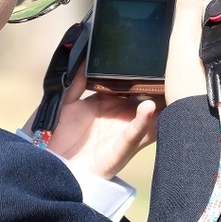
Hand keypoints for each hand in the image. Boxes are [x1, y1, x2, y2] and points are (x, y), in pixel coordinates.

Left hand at [26, 68, 161, 179]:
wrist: (50, 165)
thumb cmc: (56, 135)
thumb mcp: (65, 103)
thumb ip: (75, 82)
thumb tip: (82, 57)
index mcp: (105, 104)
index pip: (127, 85)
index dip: (138, 73)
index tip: (150, 56)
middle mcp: (118, 117)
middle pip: (143, 99)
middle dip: (157, 87)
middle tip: (170, 68)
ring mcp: (121, 133)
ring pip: (148, 117)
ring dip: (159, 104)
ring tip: (169, 87)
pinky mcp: (119, 150)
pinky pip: (135, 135)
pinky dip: (143, 122)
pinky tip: (148, 109)